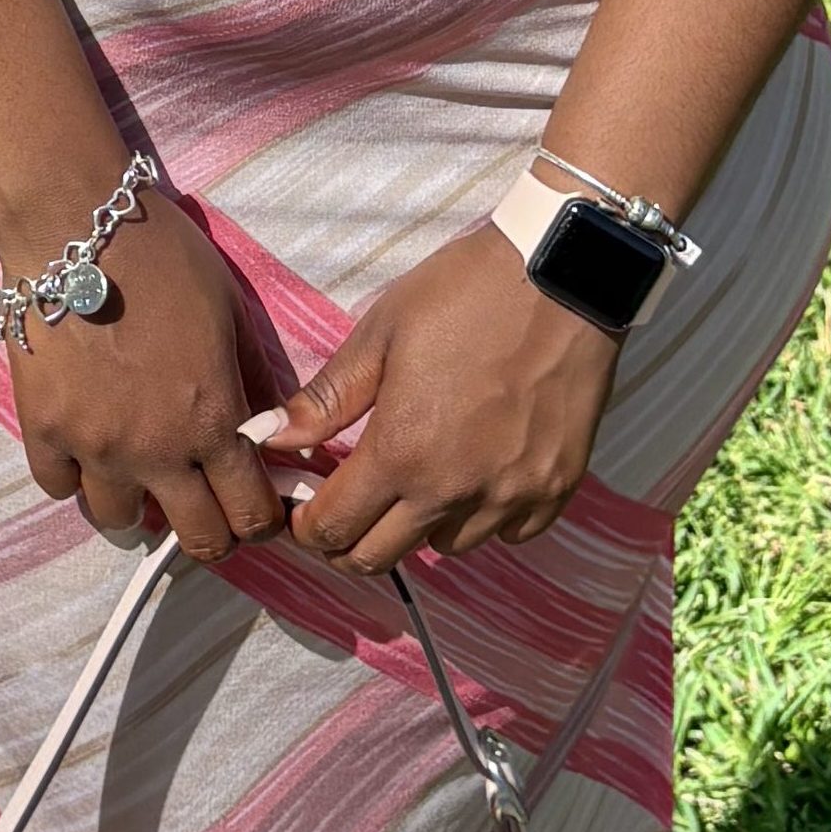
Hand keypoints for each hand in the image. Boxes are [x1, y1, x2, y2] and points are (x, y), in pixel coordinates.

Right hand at [1, 188, 288, 561]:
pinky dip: (74, 477)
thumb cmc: (163, 258)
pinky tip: (86, 450)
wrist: (75, 227)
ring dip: (137, 505)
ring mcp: (93, 446)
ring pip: (119, 522)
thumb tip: (271, 426)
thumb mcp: (230, 311)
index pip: (250, 512)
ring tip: (139, 475)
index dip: (261, 521)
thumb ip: (252, 378)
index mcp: (211, 421)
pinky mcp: (42, 430)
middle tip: (207, 507)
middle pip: (195, 537)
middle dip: (211, 532)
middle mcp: (155, 450)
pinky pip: (57, 486)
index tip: (256, 510)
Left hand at [263, 229, 619, 577]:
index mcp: (401, 453)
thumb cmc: (465, 294)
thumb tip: (265, 438)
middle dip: (348, 541)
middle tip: (346, 505)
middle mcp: (455, 490)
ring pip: (445, 548)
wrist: (566, 274)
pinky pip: (509, 533)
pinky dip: (485, 517)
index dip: (306, 526)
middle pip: (380, 558)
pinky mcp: (557, 488)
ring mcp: (511, 495)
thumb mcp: (380, 334)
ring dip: (419, 526)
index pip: (332, 529)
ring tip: (418, 479)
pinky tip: (477, 475)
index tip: (305, 506)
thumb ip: (323, 399)